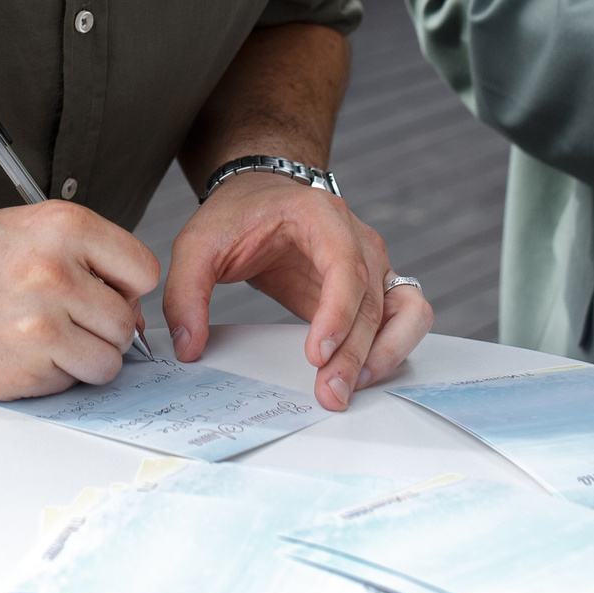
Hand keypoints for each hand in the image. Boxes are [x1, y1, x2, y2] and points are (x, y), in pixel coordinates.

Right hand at [0, 202, 158, 399]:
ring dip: (85, 358)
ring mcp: (42, 325)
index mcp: (63, 227)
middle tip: (68, 321)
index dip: (126, 287)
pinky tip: (22, 355)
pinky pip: (71, 384)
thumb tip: (129, 300)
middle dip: (104, 328)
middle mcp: (56, 273)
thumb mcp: (23, 228)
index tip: (108, 293)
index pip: (142, 269)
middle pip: (127, 321)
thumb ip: (83, 255)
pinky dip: (54, 378)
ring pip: (108, 361)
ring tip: (47, 341)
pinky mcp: (26, 369)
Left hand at [162, 170, 430, 410]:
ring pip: (407, 312)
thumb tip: (189, 347)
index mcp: (321, 216)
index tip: (316, 354)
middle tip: (328, 394)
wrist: (262, 198)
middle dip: (354, 354)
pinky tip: (362, 374)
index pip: (345, 265)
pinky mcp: (375, 289)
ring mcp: (374, 264)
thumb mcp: (197, 244)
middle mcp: (359, 238)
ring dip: (386, 354)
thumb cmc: (236, 217)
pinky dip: (394, 347)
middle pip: (373, 301)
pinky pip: (406, 319)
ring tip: (348, 388)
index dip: (337, 312)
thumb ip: (186, 293)